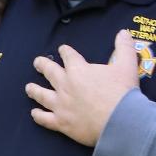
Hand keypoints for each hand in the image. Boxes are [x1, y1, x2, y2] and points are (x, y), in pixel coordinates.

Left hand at [25, 28, 139, 146]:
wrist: (119, 121)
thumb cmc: (122, 93)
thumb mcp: (126, 65)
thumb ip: (124, 48)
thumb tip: (124, 32)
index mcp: (78, 70)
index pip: (68, 56)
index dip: (65, 51)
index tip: (62, 49)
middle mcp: (65, 86)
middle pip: (50, 72)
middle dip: (43, 65)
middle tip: (37, 63)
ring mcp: (61, 105)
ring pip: (42, 95)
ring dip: (34, 90)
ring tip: (29, 87)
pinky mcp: (62, 123)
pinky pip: (45, 119)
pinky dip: (38, 116)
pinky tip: (34, 113)